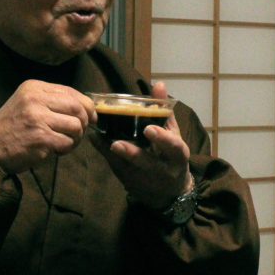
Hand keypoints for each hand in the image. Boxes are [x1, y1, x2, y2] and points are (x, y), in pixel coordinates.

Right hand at [0, 80, 95, 172]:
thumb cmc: (11, 128)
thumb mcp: (26, 103)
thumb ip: (52, 101)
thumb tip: (87, 108)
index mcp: (33, 87)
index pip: (71, 92)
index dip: (87, 105)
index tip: (91, 117)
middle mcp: (35, 99)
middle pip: (78, 107)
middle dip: (84, 122)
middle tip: (78, 133)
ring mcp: (38, 118)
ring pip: (76, 126)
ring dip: (76, 138)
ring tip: (63, 142)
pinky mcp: (41, 138)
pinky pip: (67, 142)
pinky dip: (66, 149)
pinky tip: (55, 150)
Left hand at [95, 81, 193, 208]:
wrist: (169, 191)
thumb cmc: (171, 155)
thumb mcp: (174, 134)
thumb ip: (164, 110)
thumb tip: (158, 84)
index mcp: (178, 155)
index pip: (173, 147)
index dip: (162, 139)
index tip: (148, 129)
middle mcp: (163, 170)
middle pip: (148, 163)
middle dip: (133, 154)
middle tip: (118, 144)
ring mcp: (145, 179)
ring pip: (129, 169)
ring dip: (115, 156)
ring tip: (105, 142)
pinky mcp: (131, 183)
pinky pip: (117, 168)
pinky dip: (106, 154)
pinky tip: (96, 140)